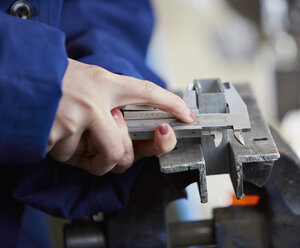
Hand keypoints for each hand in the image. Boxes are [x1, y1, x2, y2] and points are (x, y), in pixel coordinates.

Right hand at [47, 59, 194, 174]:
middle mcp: (94, 100)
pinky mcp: (56, 135)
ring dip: (84, 154)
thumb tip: (129, 127)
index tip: (187, 116)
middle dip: (118, 159)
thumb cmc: (54, 81)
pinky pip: (69, 158)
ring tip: (72, 130)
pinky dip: (62, 150)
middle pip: (123, 152)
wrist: (17, 76)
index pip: (146, 93)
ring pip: (97, 160)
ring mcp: (75, 119)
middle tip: (106, 149)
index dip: (170, 105)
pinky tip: (54, 131)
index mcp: (104, 82)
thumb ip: (109, 102)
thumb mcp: (87, 80)